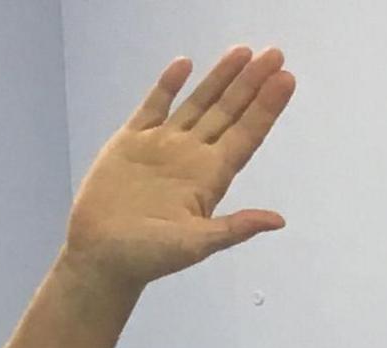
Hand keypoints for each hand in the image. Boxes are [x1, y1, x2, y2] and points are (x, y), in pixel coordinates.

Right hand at [61, 46, 296, 289]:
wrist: (101, 255)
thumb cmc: (149, 256)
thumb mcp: (197, 244)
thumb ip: (234, 228)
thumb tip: (278, 221)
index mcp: (211, 178)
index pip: (246, 135)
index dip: (266, 108)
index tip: (285, 79)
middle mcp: (192, 156)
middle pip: (228, 112)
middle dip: (251, 84)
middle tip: (275, 54)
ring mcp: (163, 145)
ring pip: (198, 103)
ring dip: (220, 78)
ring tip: (243, 52)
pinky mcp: (132, 141)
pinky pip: (154, 106)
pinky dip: (168, 85)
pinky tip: (185, 64)